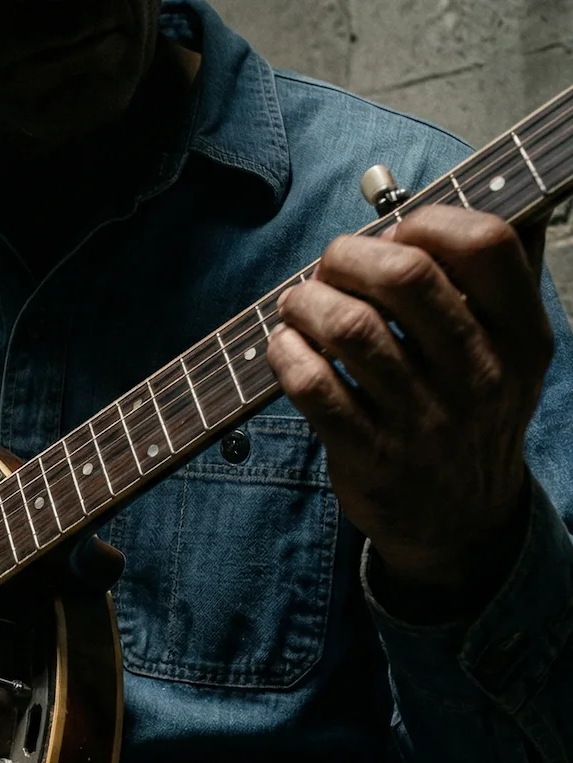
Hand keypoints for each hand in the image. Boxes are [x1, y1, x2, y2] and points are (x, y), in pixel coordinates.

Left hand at [271, 204, 551, 618]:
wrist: (460, 520)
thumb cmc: (472, 413)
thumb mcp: (511, 351)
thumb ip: (505, 280)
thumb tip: (506, 196)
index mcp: (522, 336)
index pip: (487, 244)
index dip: (428, 220)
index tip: (394, 233)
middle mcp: (480, 374)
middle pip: (406, 275)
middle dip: (348, 255)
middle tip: (328, 267)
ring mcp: (424, 418)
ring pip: (349, 327)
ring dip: (306, 301)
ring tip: (298, 304)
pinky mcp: (370, 453)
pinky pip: (313, 385)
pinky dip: (285, 353)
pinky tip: (285, 346)